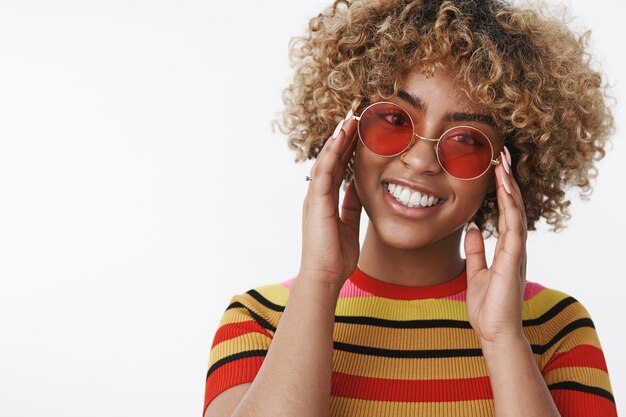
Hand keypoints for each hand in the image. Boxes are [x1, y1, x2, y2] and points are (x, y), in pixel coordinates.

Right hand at [298, 106, 362, 288]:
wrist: (325, 276)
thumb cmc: (336, 255)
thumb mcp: (350, 222)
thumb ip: (353, 204)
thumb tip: (362, 187)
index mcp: (326, 199)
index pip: (339, 166)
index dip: (349, 147)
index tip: (361, 129)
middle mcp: (318, 194)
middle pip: (331, 157)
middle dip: (343, 135)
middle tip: (356, 113)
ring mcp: (314, 196)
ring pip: (326, 159)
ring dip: (338, 137)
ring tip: (350, 116)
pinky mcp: (315, 201)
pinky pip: (324, 171)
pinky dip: (333, 152)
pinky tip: (342, 136)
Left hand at [464, 146, 527, 343]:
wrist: (494, 333)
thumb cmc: (488, 307)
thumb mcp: (476, 273)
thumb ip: (475, 251)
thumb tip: (471, 228)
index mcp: (506, 248)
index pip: (505, 211)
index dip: (500, 189)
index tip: (494, 167)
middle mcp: (515, 247)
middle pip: (513, 206)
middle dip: (507, 180)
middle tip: (501, 155)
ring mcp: (516, 253)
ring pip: (516, 212)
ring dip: (509, 187)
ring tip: (503, 164)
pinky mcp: (514, 260)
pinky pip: (514, 229)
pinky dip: (510, 208)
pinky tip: (505, 191)